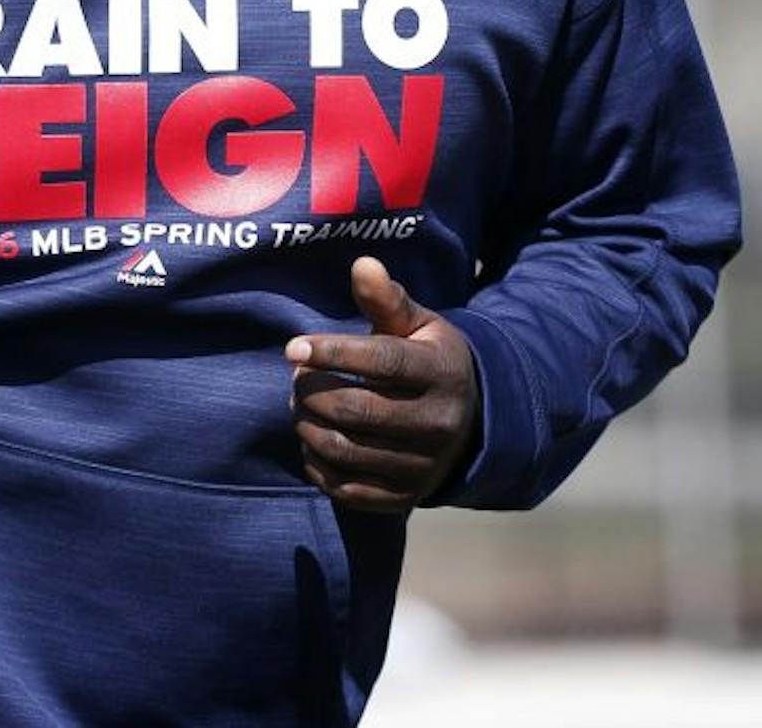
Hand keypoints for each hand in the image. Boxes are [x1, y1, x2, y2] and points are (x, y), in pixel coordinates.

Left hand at [287, 257, 480, 512]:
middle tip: (296, 379)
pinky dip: (317, 464)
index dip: (332, 353)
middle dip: (310, 393)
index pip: (382, 362)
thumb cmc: (427, 360)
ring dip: (307, 426)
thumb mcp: (417, 325)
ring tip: (300, 406)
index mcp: (441, 372)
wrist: (468, 422)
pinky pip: (345, 488)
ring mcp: (423, 465)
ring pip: (344, 450)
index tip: (293, 347)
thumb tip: (363, 263)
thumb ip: (386, 298)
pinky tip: (312, 439)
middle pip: (354, 410)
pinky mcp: (405, 497)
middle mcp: (438, 422)